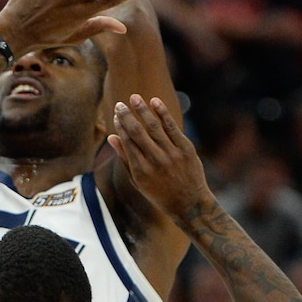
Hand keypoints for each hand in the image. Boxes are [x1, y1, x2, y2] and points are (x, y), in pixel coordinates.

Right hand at [107, 96, 213, 218]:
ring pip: (154, 127)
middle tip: (120, 103)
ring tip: (134, 98)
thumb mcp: (138, 181)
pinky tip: (154, 102)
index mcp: (140, 170)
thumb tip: (111, 137)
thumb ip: (125, 158)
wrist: (189, 204)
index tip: (116, 114)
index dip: (120, 126)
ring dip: (142, 110)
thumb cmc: (160, 193)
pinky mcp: (186, 149)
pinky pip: (172, 127)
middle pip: (137, 132)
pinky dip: (162, 113)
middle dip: (127, 116)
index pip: (127, 141)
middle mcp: (154, 161)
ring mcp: (171, 154)